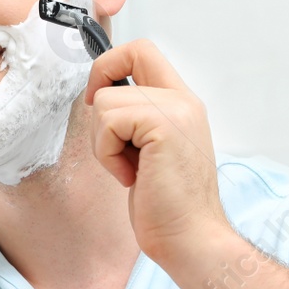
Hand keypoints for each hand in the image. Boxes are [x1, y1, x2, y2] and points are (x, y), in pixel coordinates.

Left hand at [84, 39, 230, 271]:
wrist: (190, 238)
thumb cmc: (166, 205)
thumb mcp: (148, 149)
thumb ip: (135, 119)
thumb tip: (98, 98)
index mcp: (181, 101)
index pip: (141, 50)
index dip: (109, 65)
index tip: (99, 101)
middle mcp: (182, 99)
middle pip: (122, 59)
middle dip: (100, 99)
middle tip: (112, 140)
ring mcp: (176, 109)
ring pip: (104, 101)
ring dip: (103, 142)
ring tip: (129, 168)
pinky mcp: (163, 125)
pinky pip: (108, 122)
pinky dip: (107, 154)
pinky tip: (131, 176)